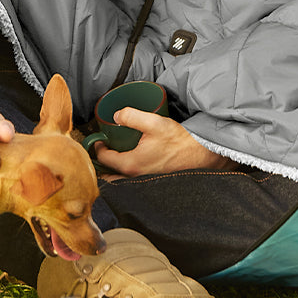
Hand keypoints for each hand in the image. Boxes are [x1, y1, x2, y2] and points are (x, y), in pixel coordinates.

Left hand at [93, 108, 234, 178]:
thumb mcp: (154, 122)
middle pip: (109, 174)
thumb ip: (132, 116)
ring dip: (113, 169)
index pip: (104, 158)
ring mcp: (144, 181)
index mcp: (131, 164)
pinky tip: (131, 158)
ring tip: (114, 153)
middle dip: (102, 162)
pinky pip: (132, 179)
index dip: (98, 146)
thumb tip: (115, 116)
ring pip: (120, 179)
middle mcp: (135, 177)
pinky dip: (125, 172)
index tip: (99, 137)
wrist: (199, 153)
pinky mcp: (152, 180)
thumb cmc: (179, 141)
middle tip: (103, 147)